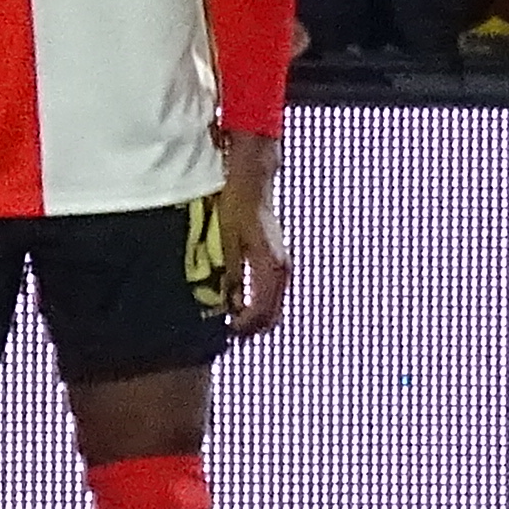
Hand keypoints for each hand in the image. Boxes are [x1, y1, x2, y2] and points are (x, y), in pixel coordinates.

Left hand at [213, 147, 290, 338]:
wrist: (253, 176)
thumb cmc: (237, 204)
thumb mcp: (226, 239)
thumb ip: (230, 272)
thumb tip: (227, 303)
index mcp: (269, 265)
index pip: (261, 312)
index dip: (243, 328)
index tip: (226, 332)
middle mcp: (281, 267)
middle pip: (271, 314)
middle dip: (250, 328)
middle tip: (226, 332)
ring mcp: (282, 263)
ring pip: (273, 304)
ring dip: (254, 316)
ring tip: (229, 319)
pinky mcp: (277, 257)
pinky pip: (272, 290)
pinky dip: (258, 301)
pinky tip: (237, 300)